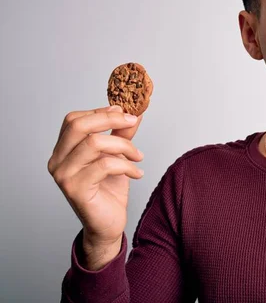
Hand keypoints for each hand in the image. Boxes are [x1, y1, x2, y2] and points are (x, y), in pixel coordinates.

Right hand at [47, 105, 144, 248]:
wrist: (108, 224)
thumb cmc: (109, 190)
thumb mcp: (117, 155)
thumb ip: (121, 134)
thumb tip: (133, 113)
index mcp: (63, 150)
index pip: (74, 120)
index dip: (99, 112)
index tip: (123, 112)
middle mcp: (57, 161)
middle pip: (79, 126)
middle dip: (110, 120)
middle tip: (132, 122)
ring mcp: (64, 175)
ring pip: (94, 143)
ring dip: (124, 146)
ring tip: (138, 157)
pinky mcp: (76, 189)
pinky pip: (104, 165)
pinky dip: (126, 166)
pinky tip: (136, 174)